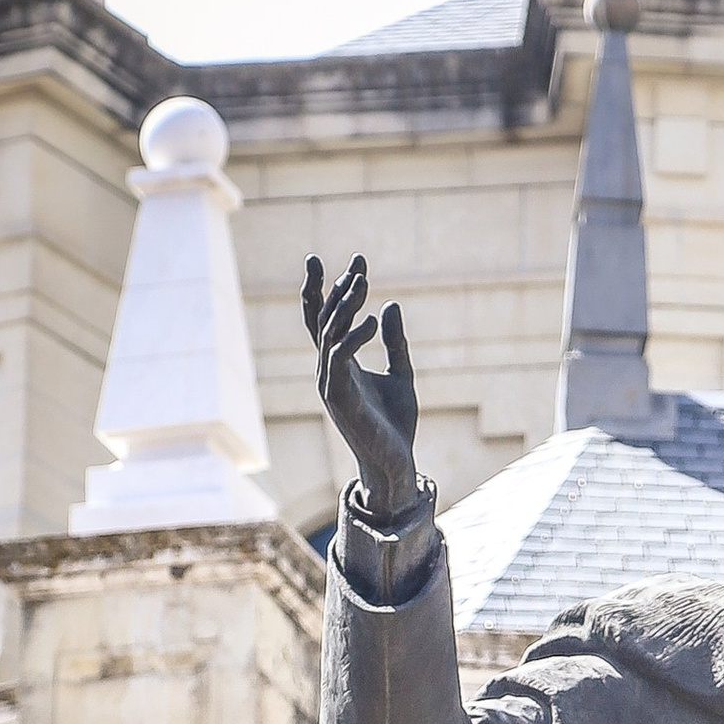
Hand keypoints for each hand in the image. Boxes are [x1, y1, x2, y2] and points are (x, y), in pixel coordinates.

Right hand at [304, 251, 420, 517]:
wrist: (395, 464)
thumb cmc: (395, 425)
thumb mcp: (401, 375)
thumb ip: (395, 343)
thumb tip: (390, 306)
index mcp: (339, 364)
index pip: (323, 319)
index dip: (326, 289)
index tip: (343, 259)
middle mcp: (327, 370)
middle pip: (323, 319)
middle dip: (337, 288)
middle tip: (359, 262)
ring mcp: (329, 383)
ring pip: (329, 332)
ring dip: (345, 304)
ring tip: (363, 280)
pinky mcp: (339, 396)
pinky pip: (339, 357)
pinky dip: (353, 336)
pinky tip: (373, 319)